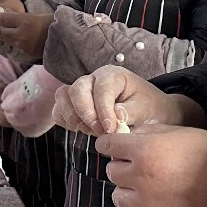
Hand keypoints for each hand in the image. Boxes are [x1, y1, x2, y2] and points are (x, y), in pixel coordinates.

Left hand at [0, 8, 50, 60]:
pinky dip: (3, 38)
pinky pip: (10, 43)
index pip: (3, 18)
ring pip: (3, 38)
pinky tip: (0, 35)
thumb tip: (5, 13)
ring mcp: (22, 44)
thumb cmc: (52, 23)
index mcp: (25, 22)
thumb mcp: (37, 14)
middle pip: (0, 29)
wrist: (64, 40)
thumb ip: (20, 15)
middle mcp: (21, 34)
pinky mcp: (24, 51)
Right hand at [53, 64, 197, 136]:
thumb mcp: (146, 108)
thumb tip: (114, 117)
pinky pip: (59, 110)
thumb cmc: (148, 106)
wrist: (148, 111)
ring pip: (63, 97)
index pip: (101, 89)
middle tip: (98, 131)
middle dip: (85, 113)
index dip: (103, 110)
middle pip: (77, 89)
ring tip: (90, 131)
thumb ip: (130, 112)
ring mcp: (81, 91)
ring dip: (73, 117)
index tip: (110, 129)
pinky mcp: (73, 105)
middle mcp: (93, 79)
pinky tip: (80, 130)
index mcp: (112, 75)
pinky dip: (65, 121)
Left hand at [99, 123, 206, 206]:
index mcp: (143, 151)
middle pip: (112, 172)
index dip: (109, 144)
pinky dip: (145, 206)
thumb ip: (147, 133)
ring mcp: (147, 202)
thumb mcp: (176, 131)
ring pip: (119, 197)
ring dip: (128, 189)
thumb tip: (129, 135)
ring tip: (145, 184)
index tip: (112, 145)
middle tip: (137, 164)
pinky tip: (160, 198)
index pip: (107, 146)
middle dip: (122, 166)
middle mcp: (140, 178)